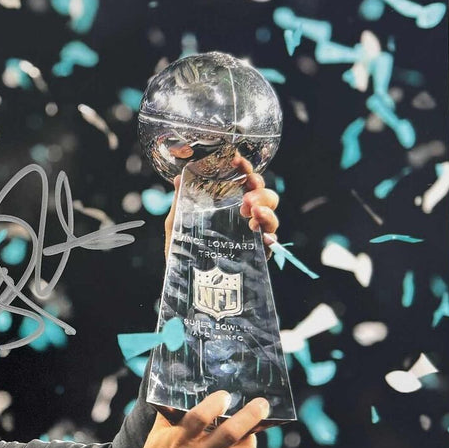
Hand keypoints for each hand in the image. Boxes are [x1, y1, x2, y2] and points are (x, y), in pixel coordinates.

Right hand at [120, 391, 267, 447]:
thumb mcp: (156, 436)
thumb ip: (170, 416)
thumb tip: (181, 396)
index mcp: (180, 439)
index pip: (201, 416)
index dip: (217, 402)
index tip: (225, 396)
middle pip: (232, 432)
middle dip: (252, 415)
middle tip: (262, 405)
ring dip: (251, 439)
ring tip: (250, 432)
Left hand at [162, 154, 280, 256]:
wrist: (185, 286)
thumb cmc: (182, 254)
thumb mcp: (176, 226)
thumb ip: (180, 203)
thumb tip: (178, 179)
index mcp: (227, 206)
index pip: (243, 182)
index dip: (244, 169)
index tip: (237, 160)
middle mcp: (243, 219)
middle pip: (264, 196)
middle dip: (259, 189)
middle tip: (246, 195)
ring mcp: (251, 237)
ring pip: (271, 216)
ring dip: (266, 208)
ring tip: (251, 211)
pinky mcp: (256, 256)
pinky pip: (271, 243)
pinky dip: (269, 234)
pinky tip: (261, 231)